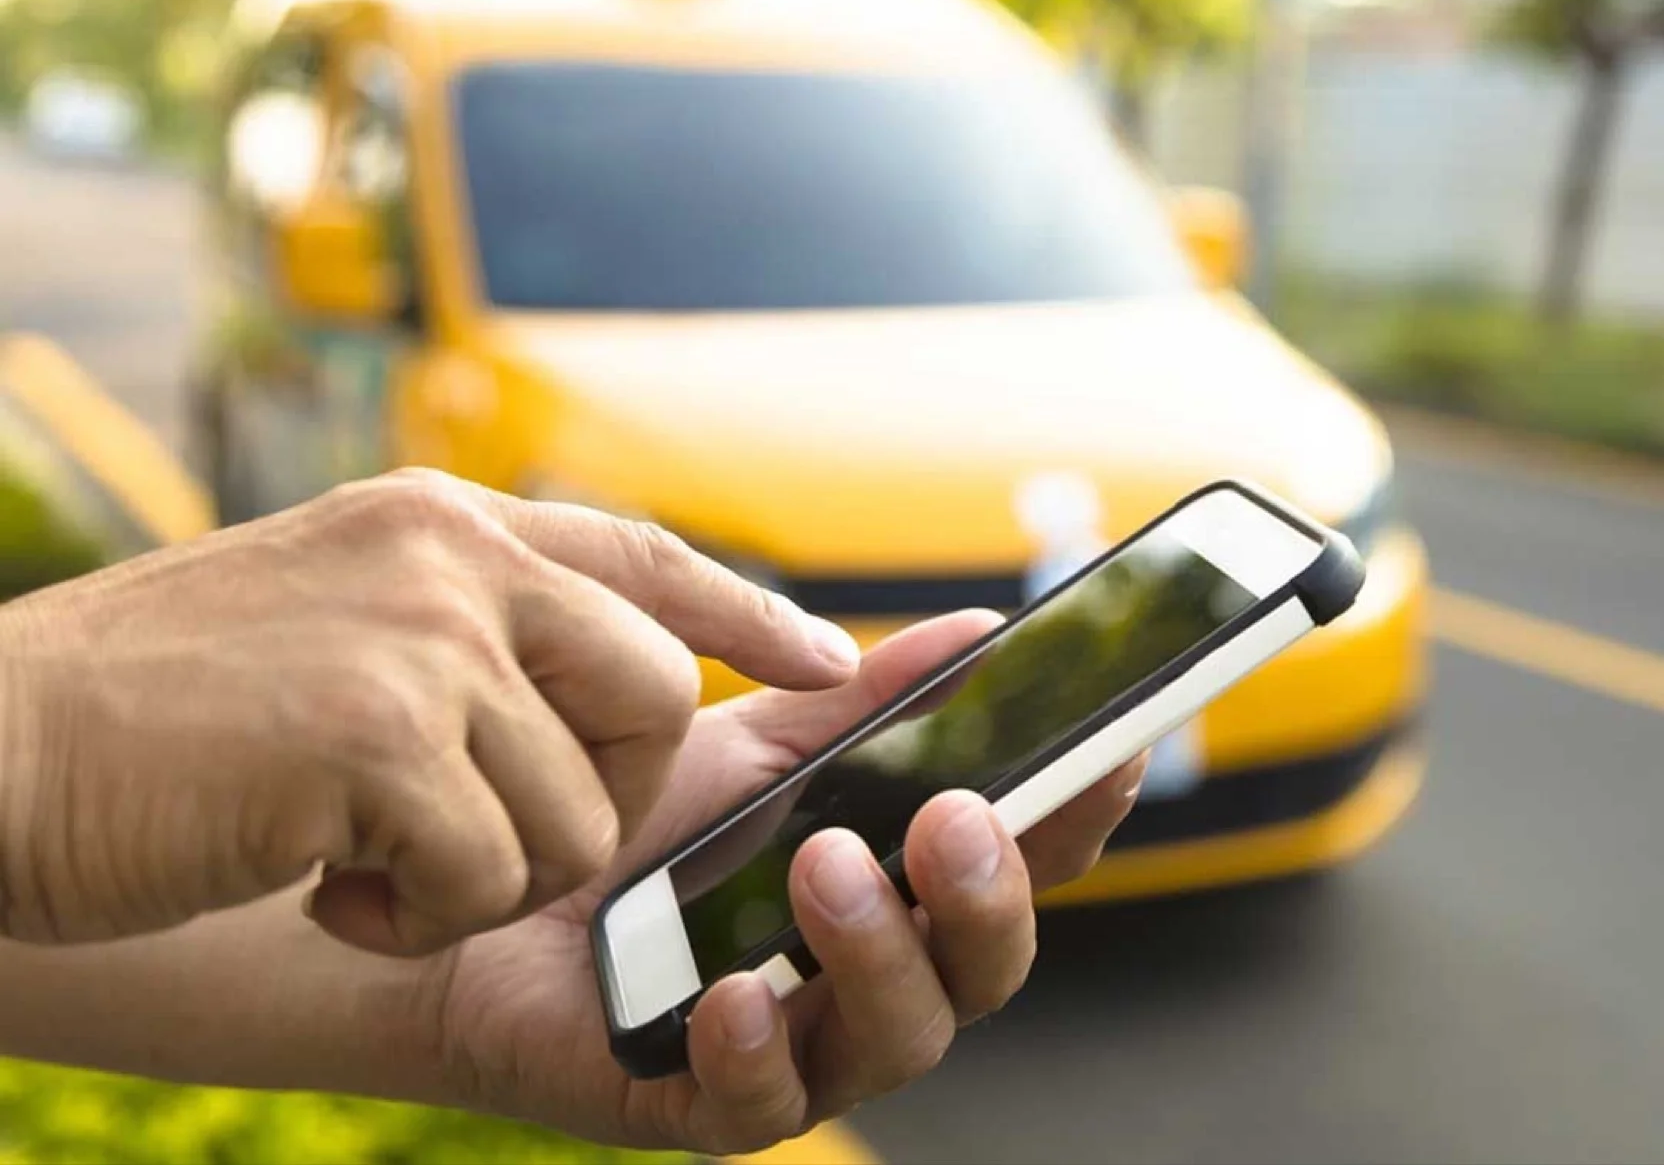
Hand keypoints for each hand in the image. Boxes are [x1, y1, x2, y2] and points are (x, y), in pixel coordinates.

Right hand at [0, 468, 856, 952]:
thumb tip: (613, 669)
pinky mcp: (377, 736)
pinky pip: (490, 876)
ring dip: (478, 872)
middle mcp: (449, 556)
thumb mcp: (333, 618)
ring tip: (357, 851)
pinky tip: (317, 879)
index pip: (643, 554)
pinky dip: (414, 913)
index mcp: (442, 523)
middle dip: (588, 794)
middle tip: (454, 822)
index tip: (832, 658)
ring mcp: (418, 638)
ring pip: (577, 811)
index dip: (749, 611)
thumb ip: (465, 626)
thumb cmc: (157, 714)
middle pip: (649, 700)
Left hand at [428, 610, 1146, 1154]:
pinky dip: (759, 1050)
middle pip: (988, 963)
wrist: (480, 898)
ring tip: (823, 870)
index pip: (1027, 862)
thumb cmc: (636, 828)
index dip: (1081, 814)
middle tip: (949, 816)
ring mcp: (801, 1049)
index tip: (1111, 748)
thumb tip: (982, 631)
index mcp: (904, 886)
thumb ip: (870, 704)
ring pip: (901, 1037)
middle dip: (987, 894)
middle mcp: (873, 975)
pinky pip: (763, 1106)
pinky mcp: (705, 1105)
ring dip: (878, 953)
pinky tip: (734, 994)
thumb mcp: (757, 748)